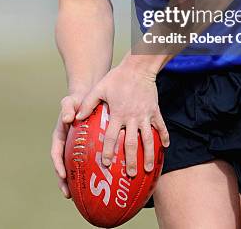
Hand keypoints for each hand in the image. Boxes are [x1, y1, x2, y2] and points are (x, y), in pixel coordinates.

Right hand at [50, 93, 83, 197]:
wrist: (87, 98)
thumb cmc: (77, 100)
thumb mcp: (69, 101)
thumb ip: (66, 108)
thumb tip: (66, 118)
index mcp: (59, 137)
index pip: (56, 154)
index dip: (58, 165)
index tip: (63, 174)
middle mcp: (66, 146)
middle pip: (63, 166)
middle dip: (64, 182)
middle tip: (68, 195)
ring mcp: (76, 149)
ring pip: (76, 168)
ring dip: (77, 182)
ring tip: (82, 197)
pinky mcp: (87, 149)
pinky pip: (89, 162)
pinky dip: (92, 172)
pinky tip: (101, 182)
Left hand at [76, 61, 169, 176]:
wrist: (138, 66)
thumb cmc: (117, 77)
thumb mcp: (99, 88)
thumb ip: (88, 104)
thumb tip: (75, 118)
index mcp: (117, 113)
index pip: (111, 137)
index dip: (108, 151)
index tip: (106, 164)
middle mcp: (132, 117)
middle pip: (131, 143)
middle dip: (131, 161)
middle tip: (131, 175)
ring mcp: (145, 114)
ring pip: (148, 139)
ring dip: (148, 154)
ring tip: (148, 168)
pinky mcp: (155, 110)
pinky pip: (161, 125)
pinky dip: (163, 136)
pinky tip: (165, 146)